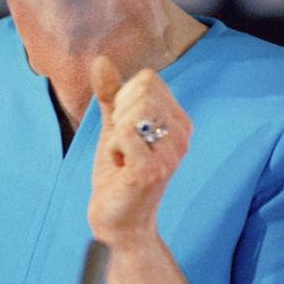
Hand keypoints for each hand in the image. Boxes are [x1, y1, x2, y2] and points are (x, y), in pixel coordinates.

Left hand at [87, 55, 191, 249]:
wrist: (119, 223)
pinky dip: (113, 149)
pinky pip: (123, 133)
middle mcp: (182, 136)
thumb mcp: (113, 127)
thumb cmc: (118, 175)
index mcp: (178, 122)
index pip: (148, 79)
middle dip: (119, 114)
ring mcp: (171, 153)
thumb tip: (101, 60)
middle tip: (123, 146)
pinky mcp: (153, 169)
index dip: (124, 98)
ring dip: (116, 133)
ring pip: (134, 110)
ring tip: (123, 157)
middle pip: (142, 89)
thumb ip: (110, 94)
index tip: (125, 130)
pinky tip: (121, 169)